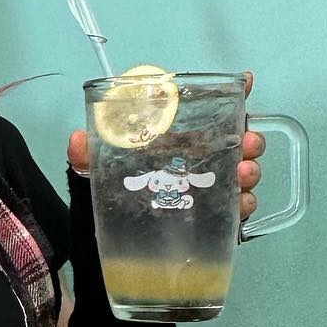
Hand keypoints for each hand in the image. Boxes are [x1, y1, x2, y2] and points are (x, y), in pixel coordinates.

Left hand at [67, 70, 265, 224]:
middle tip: (246, 143)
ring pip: (241, 174)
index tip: (246, 82)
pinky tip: (241, 203)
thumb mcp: (92, 173)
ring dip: (249, 170)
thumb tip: (76, 139)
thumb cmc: (105, 198)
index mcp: (174, 143)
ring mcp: (206, 190)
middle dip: (248, 138)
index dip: (231, 95)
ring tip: (243, 173)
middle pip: (235, 142)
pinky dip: (243, 204)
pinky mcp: (209, 219)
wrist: (106, 245)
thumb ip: (85, 156)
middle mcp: (196, 162)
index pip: (207, 112)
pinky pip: (235, 209)